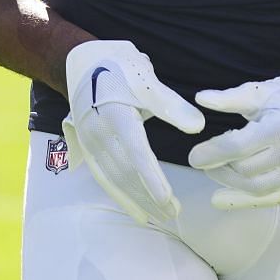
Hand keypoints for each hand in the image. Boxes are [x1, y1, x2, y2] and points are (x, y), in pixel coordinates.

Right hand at [61, 40, 203, 224]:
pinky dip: (122, 197)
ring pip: (115, 179)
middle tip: (174, 213)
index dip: (151, 177)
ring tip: (163, 217)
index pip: (135, 153)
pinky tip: (138, 213)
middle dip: (149, 196)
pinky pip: (105, 178)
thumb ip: (171, 105)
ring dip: (139, 200)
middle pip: (126, 172)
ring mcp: (90, 143)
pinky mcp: (89, 149)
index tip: (167, 199)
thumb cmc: (118, 66)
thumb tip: (199, 127)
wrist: (81, 61)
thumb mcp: (145, 78)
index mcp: (115, 114)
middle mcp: (98, 133)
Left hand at [187, 73, 279, 209]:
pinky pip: (272, 199)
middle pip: (248, 170)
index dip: (214, 153)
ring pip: (259, 188)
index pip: (242, 146)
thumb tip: (201, 98)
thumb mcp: (257, 91)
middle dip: (219, 167)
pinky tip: (221, 198)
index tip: (193, 156)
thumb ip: (229, 98)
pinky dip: (245, 202)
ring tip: (212, 172)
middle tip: (200, 159)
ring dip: (229, 184)